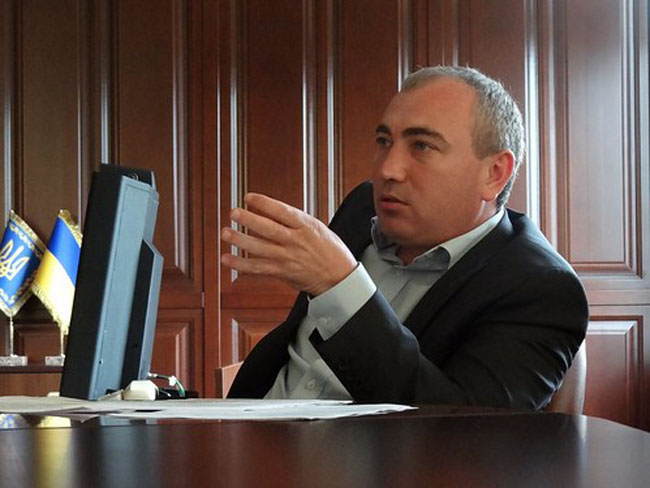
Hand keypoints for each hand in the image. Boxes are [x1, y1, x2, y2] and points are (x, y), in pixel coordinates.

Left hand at [220, 193, 357, 295]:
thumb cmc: (329, 250)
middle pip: (269, 229)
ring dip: (241, 241)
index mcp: (306, 226)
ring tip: (226, 233)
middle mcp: (296, 241)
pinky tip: (227, 259)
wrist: (339, 277)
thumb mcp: (316, 227)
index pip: (282, 212)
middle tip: (233, 212)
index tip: (248, 197)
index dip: (264, 203)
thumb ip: (293, 220)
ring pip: (261, 249)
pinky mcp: (283, 272)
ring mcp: (288, 258)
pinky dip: (241, 265)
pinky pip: (258, 268)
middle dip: (250, 220)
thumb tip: (268, 210)